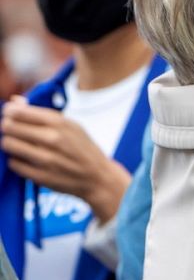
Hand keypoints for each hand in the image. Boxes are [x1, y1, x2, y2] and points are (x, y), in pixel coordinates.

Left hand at [2, 96, 130, 222]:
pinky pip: (13, 163)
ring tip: (19, 143)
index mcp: (60, 123)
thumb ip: (42, 114)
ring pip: (8, 144)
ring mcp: (45, 159)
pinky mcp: (39, 176)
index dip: (9, 112)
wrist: (97, 177)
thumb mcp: (71, 125)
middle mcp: (51, 139)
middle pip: (9, 127)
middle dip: (7, 126)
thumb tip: (15, 101)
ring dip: (9, 142)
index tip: (9, 114)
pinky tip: (26, 159)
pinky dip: (16, 160)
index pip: (19, 112)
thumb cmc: (82, 148)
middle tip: (12, 129)